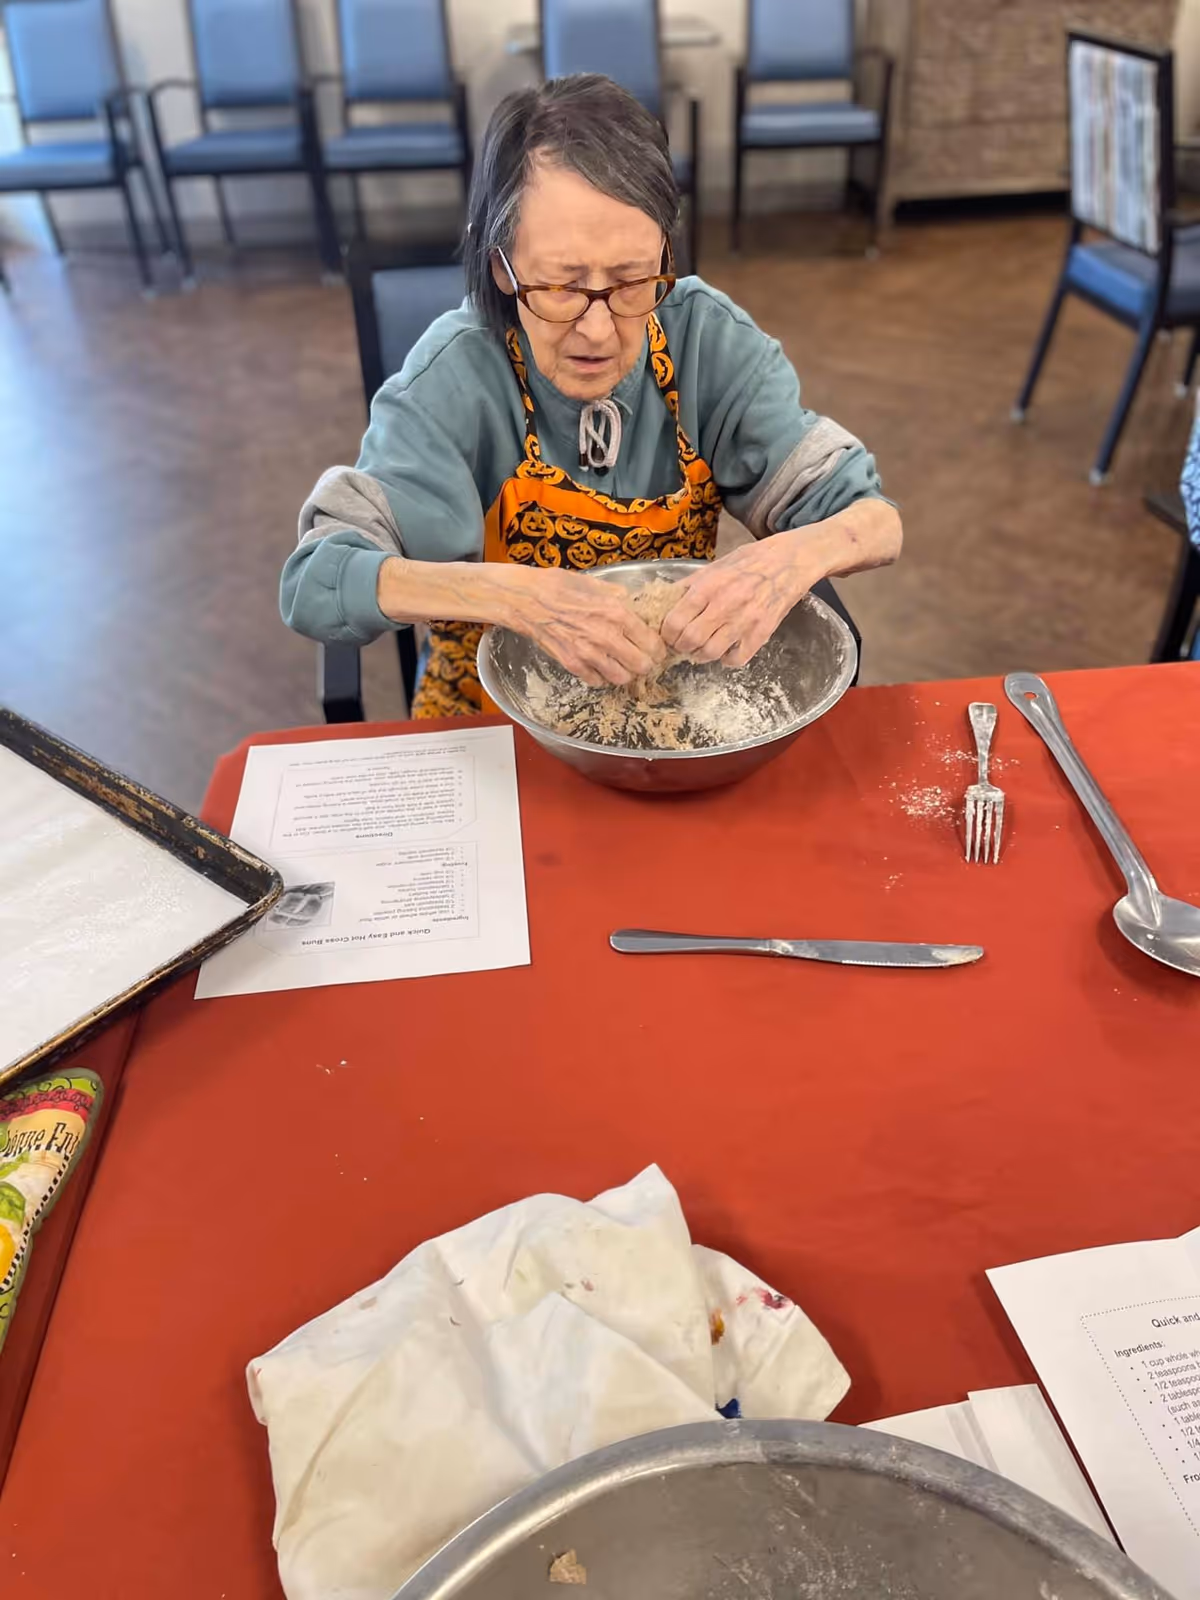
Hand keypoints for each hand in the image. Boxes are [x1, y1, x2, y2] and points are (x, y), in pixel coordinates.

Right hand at [507, 567, 666, 686]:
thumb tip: (635, 606)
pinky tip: (600, 666)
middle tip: (642, 659)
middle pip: (642, 666)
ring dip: (625, 673)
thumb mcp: (597, 584)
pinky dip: (601, 677)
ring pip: (621, 678)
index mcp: (617, 613)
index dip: (658, 649)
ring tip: (622, 665)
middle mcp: (606, 636)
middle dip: (645, 664)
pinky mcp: (573, 664)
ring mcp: (589, 654)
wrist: (527, 600)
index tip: (656, 649)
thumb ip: (620, 598)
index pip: (652, 643)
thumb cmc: (560, 586)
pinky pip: (597, 681)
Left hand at [660, 533, 812, 667]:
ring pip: (711, 652)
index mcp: (708, 586)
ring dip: (701, 655)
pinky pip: (737, 659)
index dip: (667, 633)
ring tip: (702, 649)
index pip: (675, 621)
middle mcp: (724, 605)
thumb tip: (665, 599)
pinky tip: (726, 651)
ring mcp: (744, 620)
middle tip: (683, 644)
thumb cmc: (750, 561)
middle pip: (690, 640)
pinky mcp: (762, 632)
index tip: (669, 635)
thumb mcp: (715, 565)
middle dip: (681, 646)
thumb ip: (690, 584)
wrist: (789, 560)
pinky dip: (727, 660)